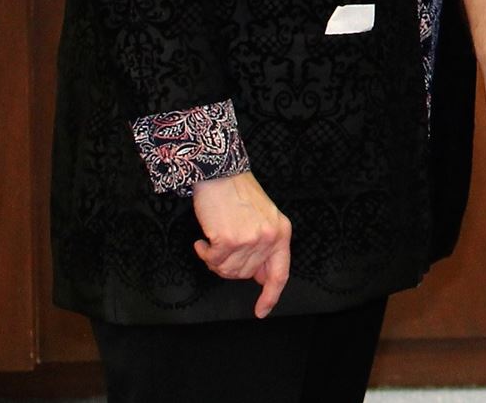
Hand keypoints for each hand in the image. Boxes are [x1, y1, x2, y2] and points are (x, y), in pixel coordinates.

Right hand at [190, 172, 291, 316]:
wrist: (220, 173)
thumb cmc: (238, 194)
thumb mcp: (264, 219)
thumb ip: (265, 248)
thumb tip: (260, 278)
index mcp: (281, 233)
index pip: (279, 273)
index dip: (271, 296)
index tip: (261, 311)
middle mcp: (269, 238)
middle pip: (244, 274)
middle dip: (230, 265)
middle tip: (223, 246)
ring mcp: (250, 240)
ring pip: (227, 270)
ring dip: (215, 258)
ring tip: (215, 237)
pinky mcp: (229, 240)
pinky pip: (213, 261)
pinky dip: (204, 252)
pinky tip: (204, 238)